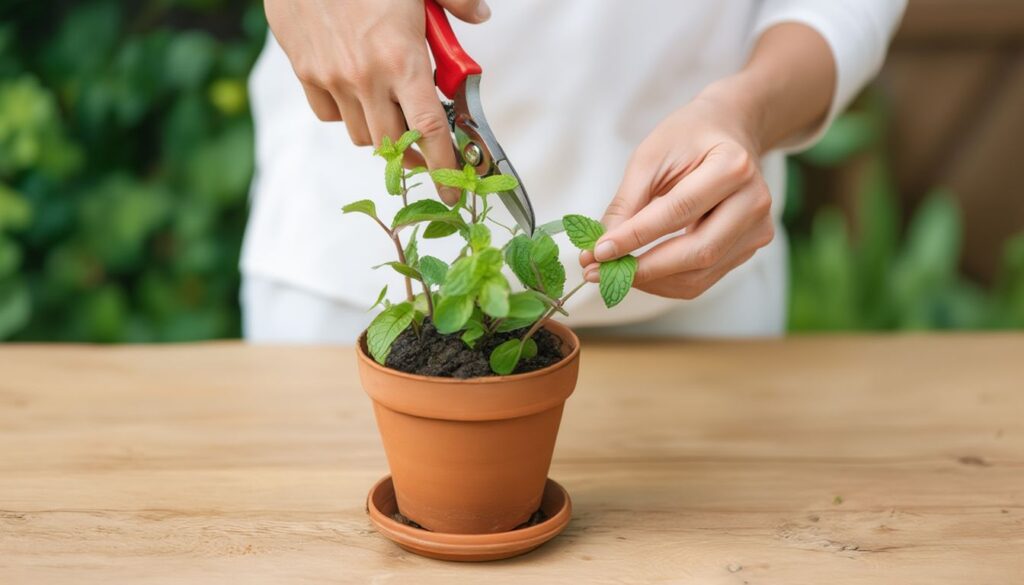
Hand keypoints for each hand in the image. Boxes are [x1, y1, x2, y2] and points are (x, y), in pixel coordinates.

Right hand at [265, 0, 491, 202]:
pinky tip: (356, 90)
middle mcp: (366, 77)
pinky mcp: (305, 72)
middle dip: (414, 152)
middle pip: (394, 144)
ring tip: (391, 106)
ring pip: (363, 134)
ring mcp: (332, 78)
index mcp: (401, 59)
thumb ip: (455, 3)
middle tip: (425, 144)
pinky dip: (346, 113)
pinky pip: (330, 115)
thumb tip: (478, 16)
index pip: (429, 131)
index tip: (452, 193)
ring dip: (382, 131)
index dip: (445, 168)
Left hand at [579, 84, 774, 299]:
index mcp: (733, 166)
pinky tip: (640, 272)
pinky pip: (703, 280)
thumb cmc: (687, 139)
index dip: (636, 236)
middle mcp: (754, 201)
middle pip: (697, 252)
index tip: (598, 252)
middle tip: (599, 272)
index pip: (679, 211)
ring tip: (613, 274)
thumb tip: (601, 250)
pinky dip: (666, 282)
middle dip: (644, 269)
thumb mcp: (650, 157)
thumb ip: (627, 203)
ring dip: (651, 282)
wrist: (728, 133)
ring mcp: (757, 229)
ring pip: (699, 276)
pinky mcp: (749, 249)